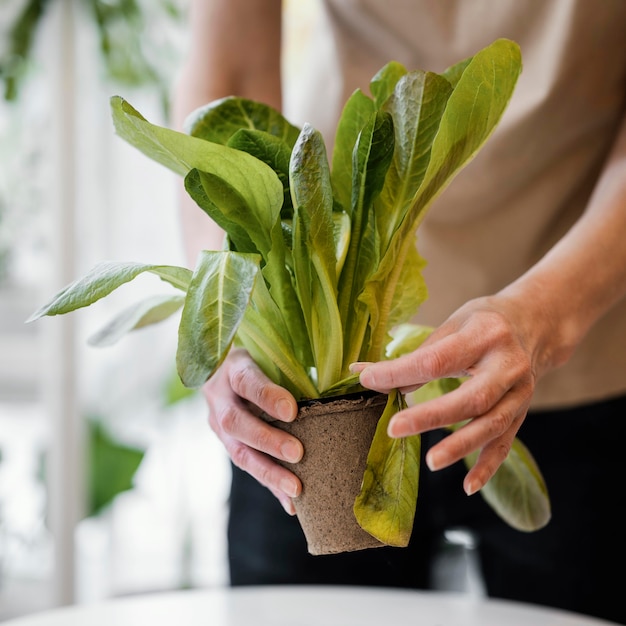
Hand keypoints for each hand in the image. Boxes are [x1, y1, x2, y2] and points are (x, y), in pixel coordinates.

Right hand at [202, 348, 303, 513]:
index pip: (246, 381)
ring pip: (238, 452)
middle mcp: (220, 398)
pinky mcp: (228, 443)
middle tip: (297, 453)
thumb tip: (344, 374)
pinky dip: (270, 485)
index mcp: (232, 368)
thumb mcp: (267, 350)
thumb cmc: (258, 356)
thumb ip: (290, 364)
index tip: (292, 411)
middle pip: (236, 422)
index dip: (267, 397)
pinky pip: (248, 466)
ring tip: (296, 488)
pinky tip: (292, 503)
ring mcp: (218, 424)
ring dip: (268, 472)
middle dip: (267, 440)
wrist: (221, 368)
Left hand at [352, 293, 553, 496]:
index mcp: (485, 334)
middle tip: (395, 429)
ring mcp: (520, 392)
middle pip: (472, 397)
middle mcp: (508, 365)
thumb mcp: (452, 326)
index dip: (400, 372)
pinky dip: (487, 466)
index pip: (437, 359)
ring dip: (461, 445)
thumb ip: (415, 355)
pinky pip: (505, 443)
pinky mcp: (522, 412)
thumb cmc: (483, 323)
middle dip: (432, 416)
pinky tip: (468, 486)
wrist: (533, 324)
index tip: (368, 379)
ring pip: (492, 424)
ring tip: (431, 462)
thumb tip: (366, 374)